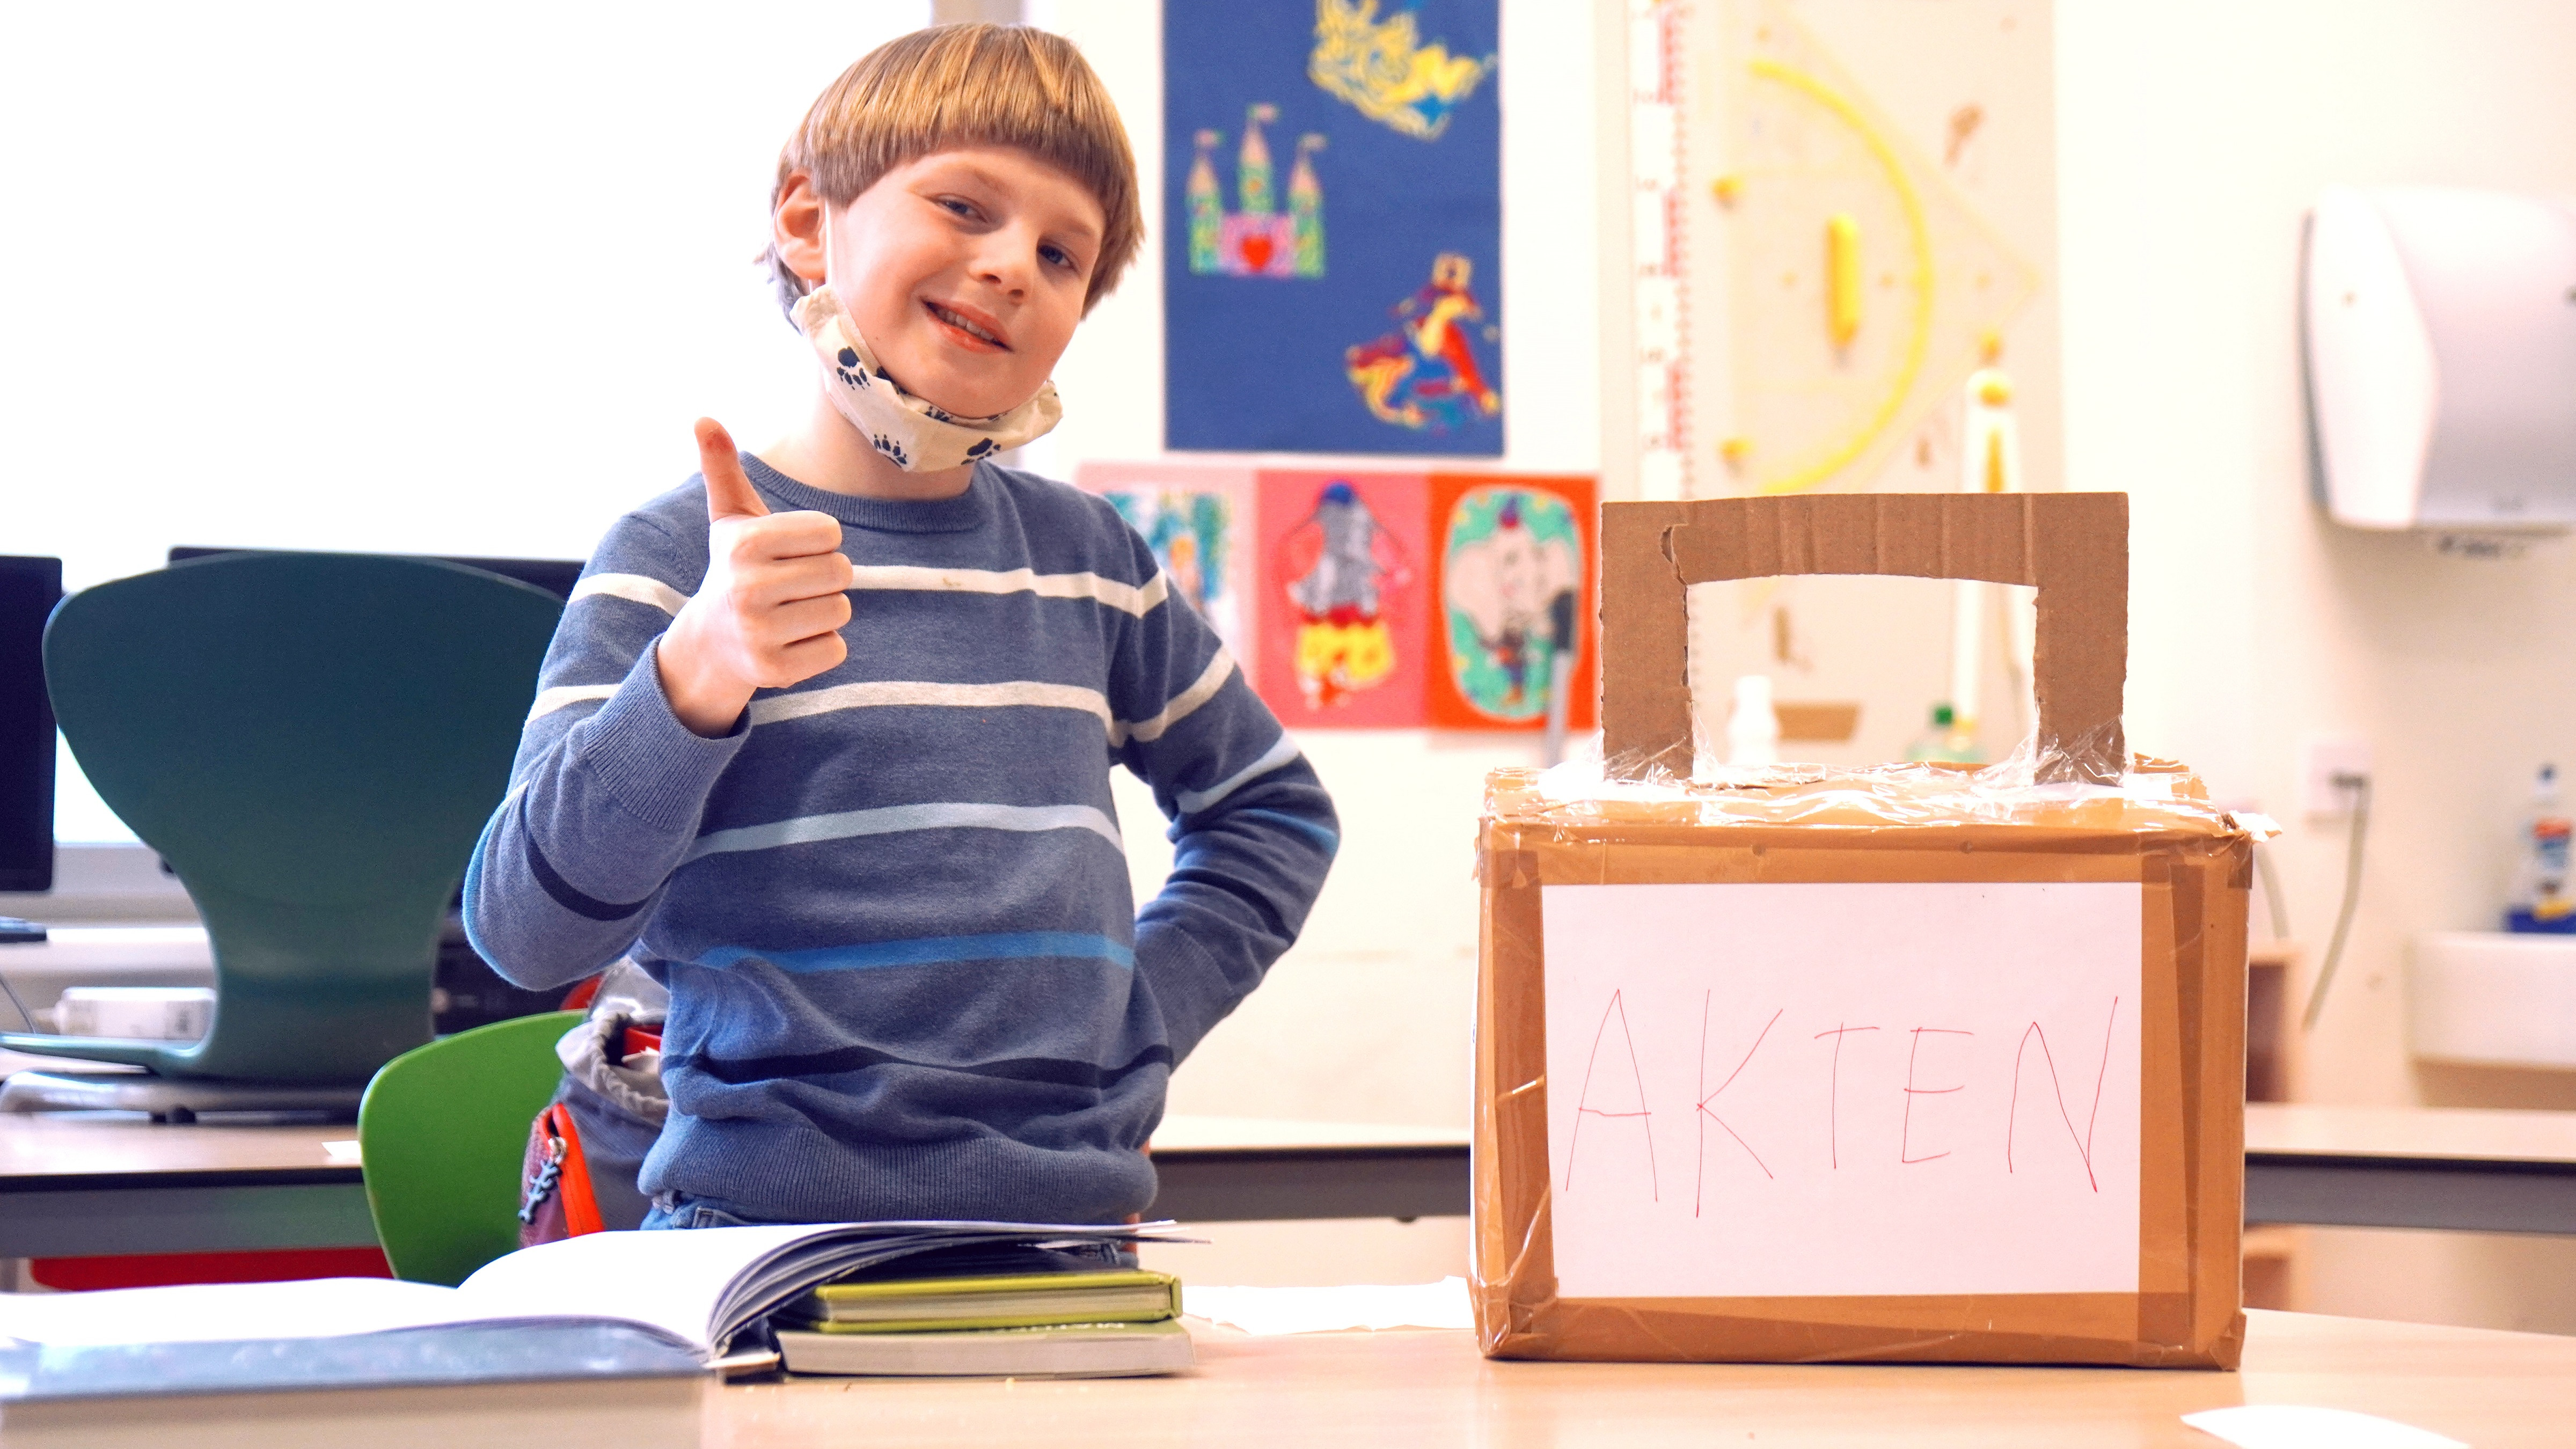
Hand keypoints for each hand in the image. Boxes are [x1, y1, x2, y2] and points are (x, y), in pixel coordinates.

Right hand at [655, 419, 853, 736]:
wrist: (710, 643)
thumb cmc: (735, 569)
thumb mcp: (729, 519)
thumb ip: (722, 468)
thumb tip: (703, 417)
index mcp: (743, 544)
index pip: (831, 533)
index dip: (820, 541)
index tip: (790, 552)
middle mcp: (747, 588)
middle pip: (841, 572)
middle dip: (826, 576)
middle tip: (793, 585)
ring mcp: (759, 633)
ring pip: (842, 611)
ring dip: (825, 611)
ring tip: (790, 612)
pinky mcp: (774, 672)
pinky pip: (836, 649)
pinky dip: (822, 646)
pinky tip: (790, 641)